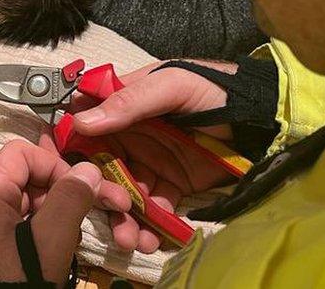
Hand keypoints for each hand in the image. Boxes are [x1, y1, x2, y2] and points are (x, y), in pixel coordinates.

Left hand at [0, 140, 130, 284]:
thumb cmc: (17, 282)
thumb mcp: (49, 242)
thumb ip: (69, 200)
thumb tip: (88, 169)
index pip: (21, 154)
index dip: (56, 164)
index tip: (84, 188)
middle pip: (29, 182)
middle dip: (71, 194)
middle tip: (113, 211)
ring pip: (29, 208)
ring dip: (64, 217)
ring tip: (88, 239)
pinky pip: (18, 230)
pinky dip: (45, 234)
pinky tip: (65, 252)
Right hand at [71, 61, 240, 252]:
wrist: (264, 117)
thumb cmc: (216, 89)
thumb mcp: (172, 85)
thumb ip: (129, 102)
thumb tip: (81, 123)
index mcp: (123, 105)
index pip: (85, 124)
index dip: (70, 146)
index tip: (61, 169)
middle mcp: (131, 134)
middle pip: (101, 166)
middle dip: (99, 192)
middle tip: (105, 210)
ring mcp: (151, 161)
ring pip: (125, 190)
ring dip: (123, 215)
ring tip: (129, 237)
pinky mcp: (173, 184)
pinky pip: (154, 206)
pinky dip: (150, 224)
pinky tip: (150, 238)